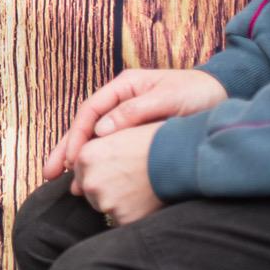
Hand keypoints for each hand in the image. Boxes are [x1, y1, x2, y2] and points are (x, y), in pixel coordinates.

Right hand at [45, 69, 225, 177]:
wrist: (221, 94)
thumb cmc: (195, 93)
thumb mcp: (166, 98)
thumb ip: (133, 112)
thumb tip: (100, 132)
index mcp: (122, 87)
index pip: (89, 111)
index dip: (77, 135)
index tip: (72, 159)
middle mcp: (118, 101)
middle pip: (84, 126)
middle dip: (65, 150)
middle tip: (48, 173)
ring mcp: (125, 117)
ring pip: (93, 138)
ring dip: (77, 159)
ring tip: (62, 182)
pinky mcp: (134, 133)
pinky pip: (110, 147)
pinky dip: (98, 162)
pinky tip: (89, 177)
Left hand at [71, 122, 164, 225]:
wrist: (181, 158)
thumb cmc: (154, 140)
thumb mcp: (118, 135)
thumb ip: (95, 150)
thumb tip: (74, 178)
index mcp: (85, 155)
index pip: (80, 171)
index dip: (99, 170)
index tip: (117, 169)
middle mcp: (89, 179)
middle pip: (89, 190)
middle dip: (105, 187)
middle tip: (131, 179)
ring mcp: (105, 201)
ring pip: (105, 206)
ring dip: (118, 202)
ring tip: (140, 188)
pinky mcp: (123, 218)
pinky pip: (122, 221)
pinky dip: (133, 215)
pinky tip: (147, 201)